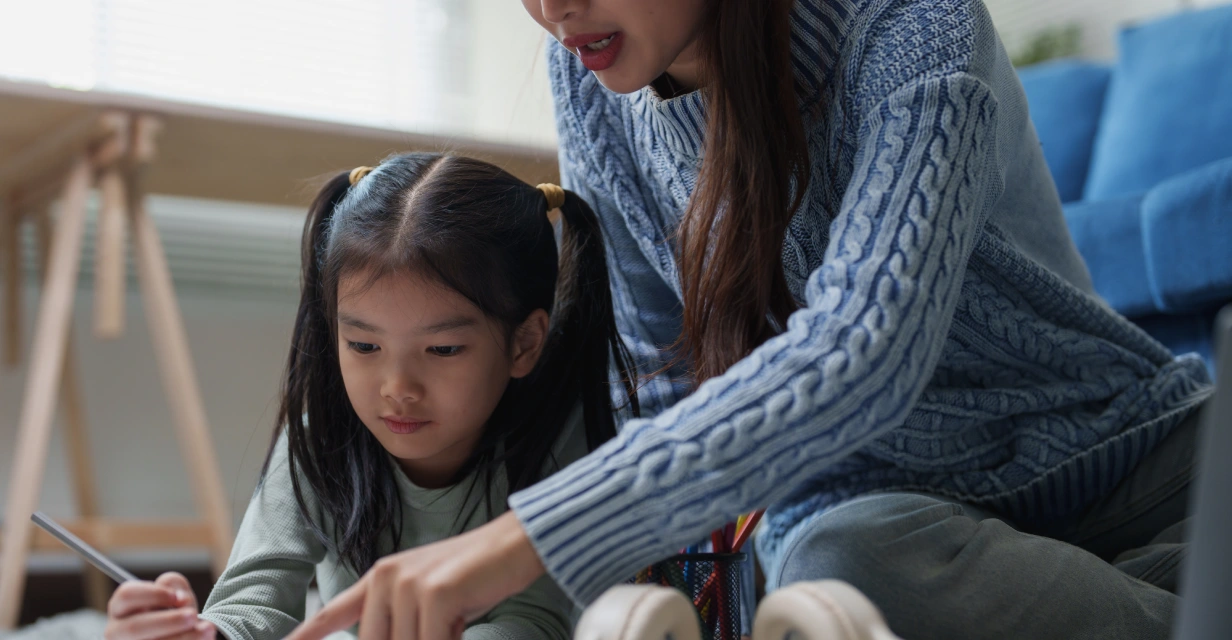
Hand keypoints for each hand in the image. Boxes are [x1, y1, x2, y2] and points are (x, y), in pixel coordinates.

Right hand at [105, 572, 215, 639]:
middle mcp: (118, 631)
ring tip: (206, 629)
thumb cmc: (174, 611)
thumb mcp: (175, 592)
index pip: (126, 595)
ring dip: (183, 637)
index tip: (176, 597)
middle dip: (169, 621)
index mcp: (121, 607)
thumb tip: (179, 599)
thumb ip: (175, 585)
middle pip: (134, 627)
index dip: (153, 594)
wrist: (181, 634)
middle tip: (193, 616)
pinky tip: (204, 638)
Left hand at [287, 511, 545, 639]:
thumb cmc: (475, 575)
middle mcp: (386, 578)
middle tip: (440, 624)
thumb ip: (401, 622)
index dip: (308, 632)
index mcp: (380, 576)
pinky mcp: (433, 594)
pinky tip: (460, 623)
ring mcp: (407, 585)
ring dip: (436, 639)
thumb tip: (389, 639)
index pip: (335, 611)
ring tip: (455, 619)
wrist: (513, 545)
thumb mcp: (429, 598)